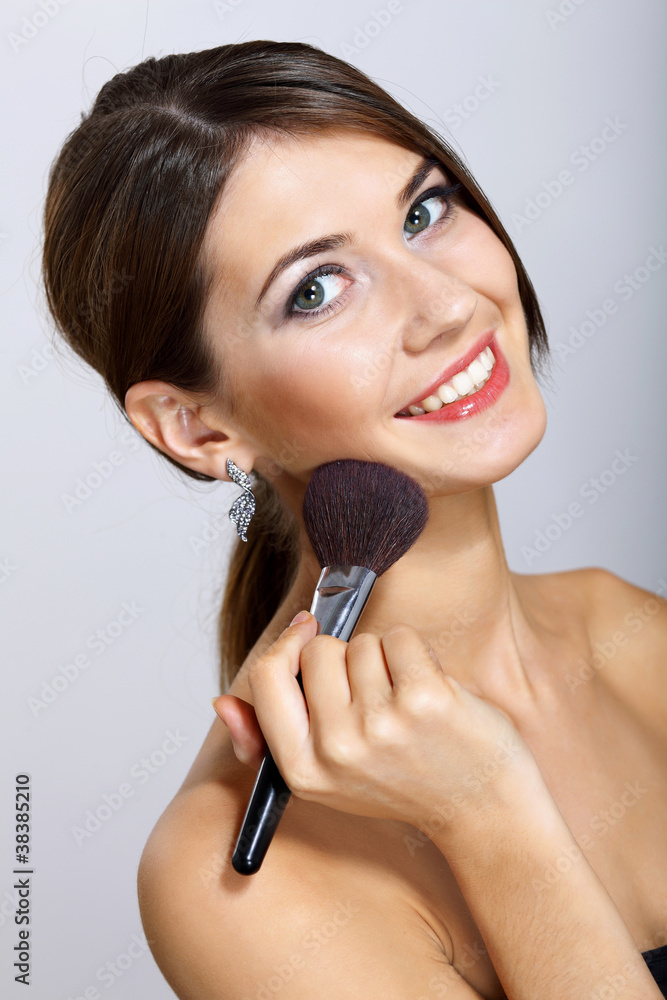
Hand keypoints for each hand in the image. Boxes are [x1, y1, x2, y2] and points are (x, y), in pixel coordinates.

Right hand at [213, 613, 536, 832]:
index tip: (306, 631)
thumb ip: (270, 737)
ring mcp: (380, 725)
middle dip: (346, 656)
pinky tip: (431, 690)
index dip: (285, 646)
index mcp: (304, 770)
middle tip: (376, 695)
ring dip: (386, 659)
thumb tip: (222, 701)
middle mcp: (337, 750)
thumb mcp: (327, 777)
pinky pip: (400, 638)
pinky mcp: (423, 700)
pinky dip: (417, 653)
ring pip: (362, 642)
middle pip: (318, 651)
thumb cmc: (405, 782)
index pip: (266, 679)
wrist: (481, 808)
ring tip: (407, 701)